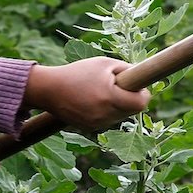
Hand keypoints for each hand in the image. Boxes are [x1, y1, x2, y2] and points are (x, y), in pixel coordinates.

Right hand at [24, 57, 150, 129]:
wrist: (50, 89)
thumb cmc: (78, 72)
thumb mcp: (104, 63)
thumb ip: (127, 70)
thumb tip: (143, 79)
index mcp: (109, 96)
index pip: (140, 103)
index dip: (143, 94)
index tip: (137, 86)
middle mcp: (105, 114)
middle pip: (132, 111)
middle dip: (130, 99)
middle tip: (119, 86)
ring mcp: (98, 124)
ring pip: (121, 117)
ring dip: (119, 106)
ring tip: (102, 92)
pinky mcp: (91, 129)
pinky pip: (108, 121)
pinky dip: (107, 112)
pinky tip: (93, 101)